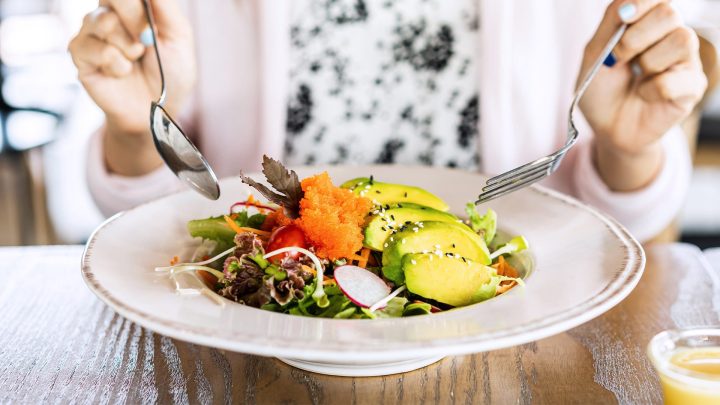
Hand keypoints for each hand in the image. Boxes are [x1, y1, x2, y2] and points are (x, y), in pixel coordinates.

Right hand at [68, 0, 195, 174]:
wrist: (156, 111)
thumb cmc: (170, 74)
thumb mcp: (179, 38)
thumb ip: (165, 7)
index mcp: (133, 6)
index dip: (137, 4)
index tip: (152, 26)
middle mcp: (109, 13)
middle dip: (135, 18)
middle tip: (147, 41)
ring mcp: (91, 32)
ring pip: (103, 21)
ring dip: (128, 46)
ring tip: (136, 60)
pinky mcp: (79, 53)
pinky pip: (93, 48)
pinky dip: (115, 64)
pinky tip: (121, 73)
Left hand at [579, 0, 706, 190]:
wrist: (607, 127)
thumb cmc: (601, 90)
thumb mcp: (594, 55)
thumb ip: (610, 25)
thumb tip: (627, 4)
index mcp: (647, 23)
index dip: (641, 2)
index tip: (623, 18)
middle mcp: (670, 35)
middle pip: (670, 12)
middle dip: (636, 36)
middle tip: (619, 57)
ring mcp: (685, 60)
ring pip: (682, 39)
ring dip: (648, 61)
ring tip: (636, 76)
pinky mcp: (692, 86)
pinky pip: (676, 79)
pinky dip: (653, 88)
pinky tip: (644, 94)